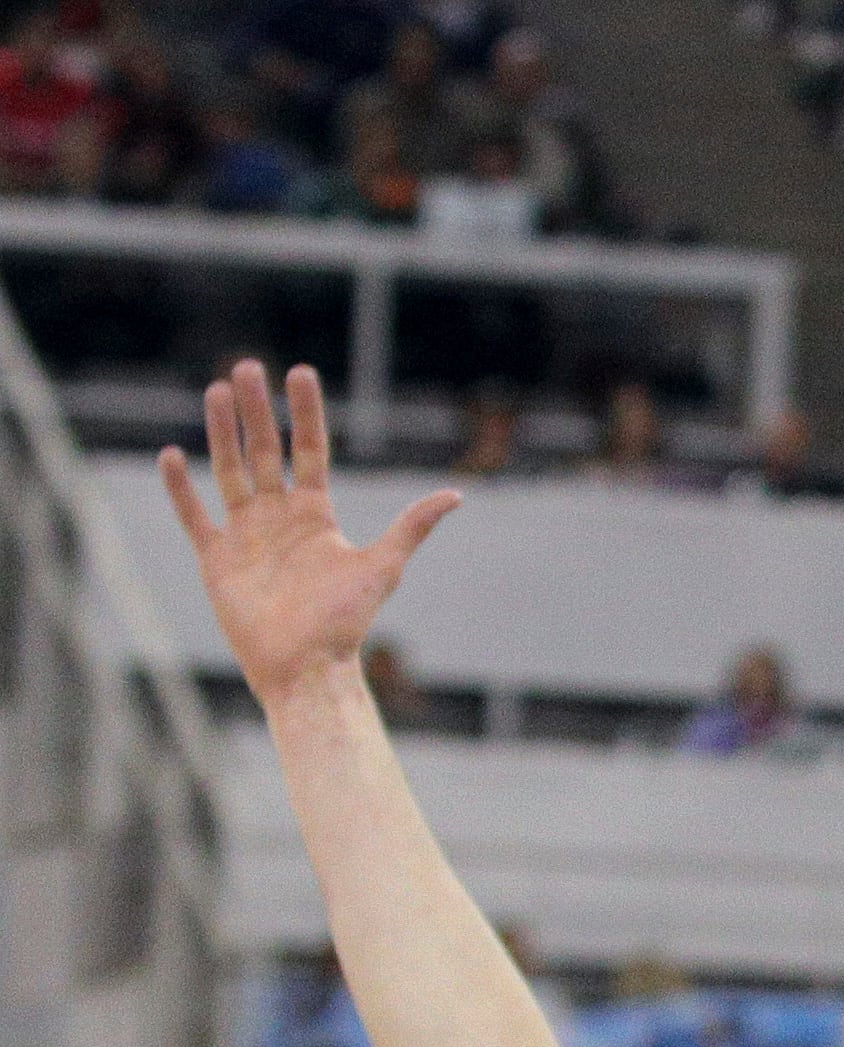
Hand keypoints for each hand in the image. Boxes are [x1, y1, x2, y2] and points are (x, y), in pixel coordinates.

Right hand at [160, 361, 458, 704]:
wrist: (305, 667)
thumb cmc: (345, 621)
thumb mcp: (382, 567)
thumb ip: (411, 527)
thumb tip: (455, 495)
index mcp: (316, 515)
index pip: (309, 450)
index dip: (305, 413)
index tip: (300, 373)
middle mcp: (279, 517)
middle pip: (264, 450)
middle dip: (256, 409)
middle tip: (246, 365)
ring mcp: (245, 534)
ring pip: (229, 470)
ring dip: (221, 432)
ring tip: (215, 391)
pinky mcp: (216, 557)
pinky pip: (194, 515)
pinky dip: (181, 488)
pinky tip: (172, 455)